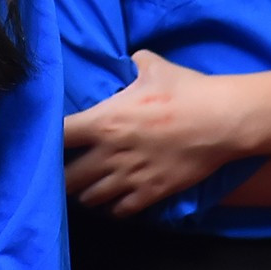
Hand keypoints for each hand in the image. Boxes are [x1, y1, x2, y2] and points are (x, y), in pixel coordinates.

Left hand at [63, 51, 241, 214]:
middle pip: (67, 177)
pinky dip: (114, 208)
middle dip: (62, 176)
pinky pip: (121, 210)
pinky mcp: (152, 193)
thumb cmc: (186, 90)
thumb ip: (133, 64)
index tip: (48, 142)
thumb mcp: (153, 67)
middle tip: (63, 173)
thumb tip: (131, 59)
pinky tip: (114, 201)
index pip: (58, 136)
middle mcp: (110, 153)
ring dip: (86, 194)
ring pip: (91, 198)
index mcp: (104, 121)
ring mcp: (130, 177)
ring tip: (86, 189)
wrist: (222, 121)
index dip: (48, 141)